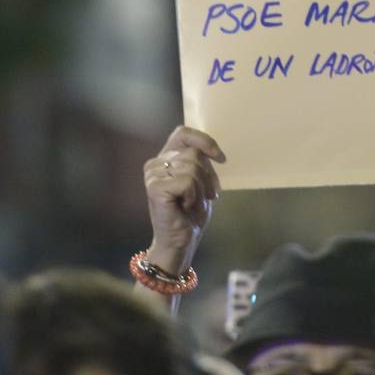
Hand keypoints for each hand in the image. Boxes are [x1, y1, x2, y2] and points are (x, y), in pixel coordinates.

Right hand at [143, 125, 224, 274]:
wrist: (181, 241)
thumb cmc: (191, 213)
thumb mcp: (201, 182)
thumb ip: (200, 163)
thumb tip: (212, 151)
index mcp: (165, 158)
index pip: (183, 133)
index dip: (204, 140)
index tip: (220, 158)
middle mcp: (155, 163)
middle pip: (194, 153)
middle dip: (208, 176)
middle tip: (206, 196)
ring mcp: (153, 175)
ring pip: (192, 167)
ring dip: (202, 190)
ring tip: (193, 204)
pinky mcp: (155, 187)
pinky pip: (188, 181)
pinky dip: (195, 196)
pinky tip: (185, 207)